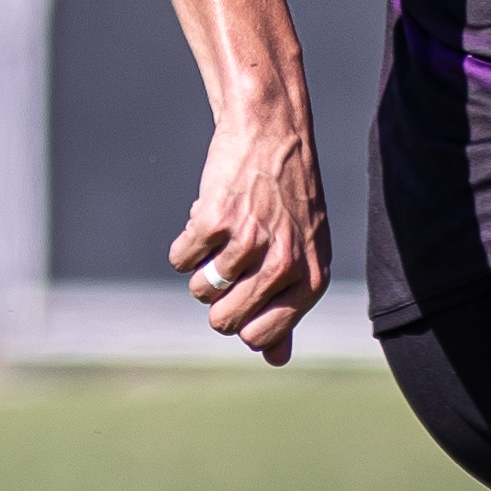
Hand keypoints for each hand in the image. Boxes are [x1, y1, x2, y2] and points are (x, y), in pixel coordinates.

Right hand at [166, 104, 331, 365]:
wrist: (273, 131)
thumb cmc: (289, 198)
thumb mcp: (304, 252)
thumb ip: (290, 307)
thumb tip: (275, 359)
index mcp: (310, 280)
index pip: (258, 338)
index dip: (242, 320)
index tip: (245, 290)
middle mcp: (283, 265)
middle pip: (223, 321)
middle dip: (217, 298)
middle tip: (230, 261)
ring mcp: (248, 243)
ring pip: (200, 290)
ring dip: (202, 264)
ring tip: (226, 232)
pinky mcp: (214, 221)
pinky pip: (180, 258)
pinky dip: (185, 242)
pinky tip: (208, 216)